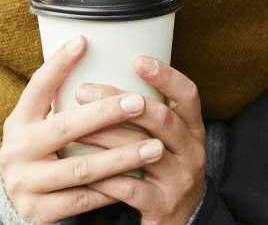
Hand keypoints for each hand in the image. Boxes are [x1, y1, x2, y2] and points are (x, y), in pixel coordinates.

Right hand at [0, 36, 165, 222]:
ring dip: (122, 157)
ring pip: (81, 168)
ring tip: (154, 147)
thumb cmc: (39, 152)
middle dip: (105, 114)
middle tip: (139, 102)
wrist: (15, 203)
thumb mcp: (37, 125)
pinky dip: (113, 188)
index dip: (58, 64)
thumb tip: (90, 52)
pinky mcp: (39, 212)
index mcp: (17, 123)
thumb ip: (58, 101)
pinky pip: (84, 199)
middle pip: (64, 128)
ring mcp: (26, 184)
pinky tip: (138, 178)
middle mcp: (17, 151)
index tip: (83, 41)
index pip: (36, 87)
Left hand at [74, 57, 205, 224]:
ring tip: (74, 126)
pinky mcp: (162, 205)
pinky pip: (129, 186)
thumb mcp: (167, 141)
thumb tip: (101, 78)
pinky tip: (81, 166)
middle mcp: (192, 151)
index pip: (188, 94)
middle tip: (85, 90)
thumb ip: (146, 115)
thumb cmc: (162, 172)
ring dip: (104, 135)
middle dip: (120, 100)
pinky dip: (103, 175)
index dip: (165, 75)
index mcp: (193, 129)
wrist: (180, 223)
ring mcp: (180, 179)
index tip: (137, 59)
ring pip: (142, 150)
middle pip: (162, 118)